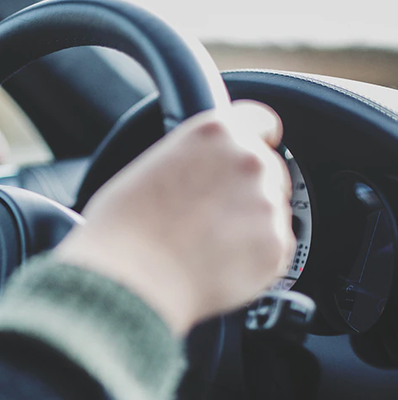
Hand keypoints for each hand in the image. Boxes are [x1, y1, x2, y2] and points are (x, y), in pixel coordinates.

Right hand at [55, 101, 294, 335]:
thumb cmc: (123, 229)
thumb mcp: (148, 170)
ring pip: (270, 212)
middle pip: (268, 170)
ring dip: (248, 227)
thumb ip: (189, 161)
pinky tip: (215, 264)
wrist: (130, 279)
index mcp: (214, 133)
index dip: (255, 139)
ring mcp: (266, 203)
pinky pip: (273, 250)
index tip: (251, 152)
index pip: (261, 121)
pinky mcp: (276, 246)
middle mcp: (248, 160)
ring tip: (204, 246)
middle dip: (245, 191)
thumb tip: (198, 177)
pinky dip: (253, 260)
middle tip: (209, 217)